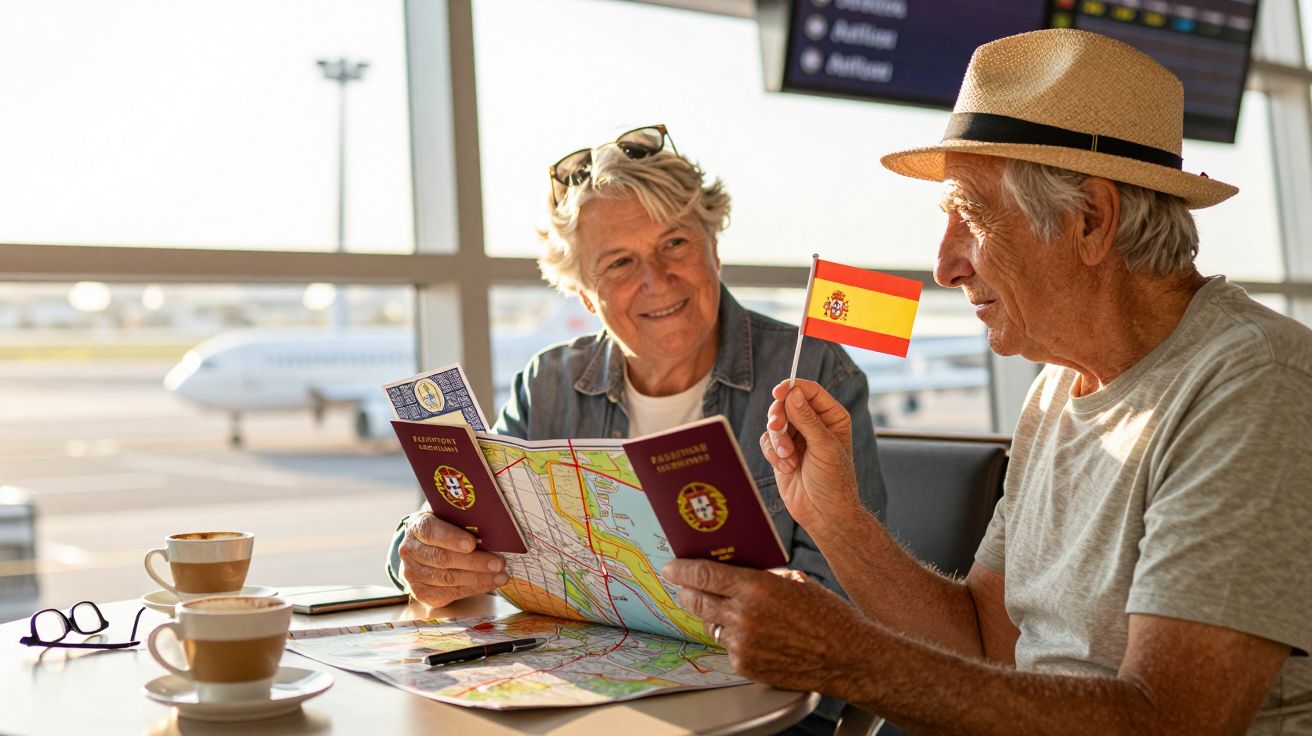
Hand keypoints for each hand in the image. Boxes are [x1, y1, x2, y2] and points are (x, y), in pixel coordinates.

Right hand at [398, 512, 508, 607]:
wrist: (423, 550)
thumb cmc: (443, 530)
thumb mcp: (448, 518)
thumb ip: (462, 520)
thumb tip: (492, 527)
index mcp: (416, 526)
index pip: (430, 531)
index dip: (451, 538)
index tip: (471, 543)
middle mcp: (410, 550)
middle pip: (442, 558)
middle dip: (473, 562)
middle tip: (498, 563)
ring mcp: (413, 574)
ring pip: (448, 578)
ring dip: (478, 578)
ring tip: (500, 575)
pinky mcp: (422, 592)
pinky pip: (451, 592)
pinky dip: (474, 588)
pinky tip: (490, 583)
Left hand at [663, 559, 871, 693]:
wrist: (847, 656)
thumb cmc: (828, 616)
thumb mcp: (795, 581)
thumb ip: (763, 577)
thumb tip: (739, 574)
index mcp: (756, 587)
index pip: (704, 574)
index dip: (682, 569)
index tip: (671, 567)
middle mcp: (743, 615)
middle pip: (697, 600)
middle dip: (687, 591)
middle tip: (685, 586)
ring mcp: (742, 643)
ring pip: (711, 624)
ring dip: (712, 614)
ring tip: (723, 608)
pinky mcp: (745, 665)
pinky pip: (728, 646)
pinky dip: (733, 638)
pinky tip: (750, 633)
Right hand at [760, 379, 861, 528]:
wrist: (823, 513)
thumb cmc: (834, 481)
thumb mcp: (824, 447)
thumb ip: (807, 419)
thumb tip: (793, 393)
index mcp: (831, 417)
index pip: (810, 391)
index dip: (793, 388)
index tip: (778, 393)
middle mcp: (813, 423)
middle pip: (786, 403)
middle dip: (779, 417)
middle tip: (777, 426)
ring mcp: (796, 437)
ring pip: (774, 423)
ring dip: (778, 441)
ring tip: (788, 459)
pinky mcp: (781, 451)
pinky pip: (767, 441)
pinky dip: (773, 454)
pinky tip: (786, 467)